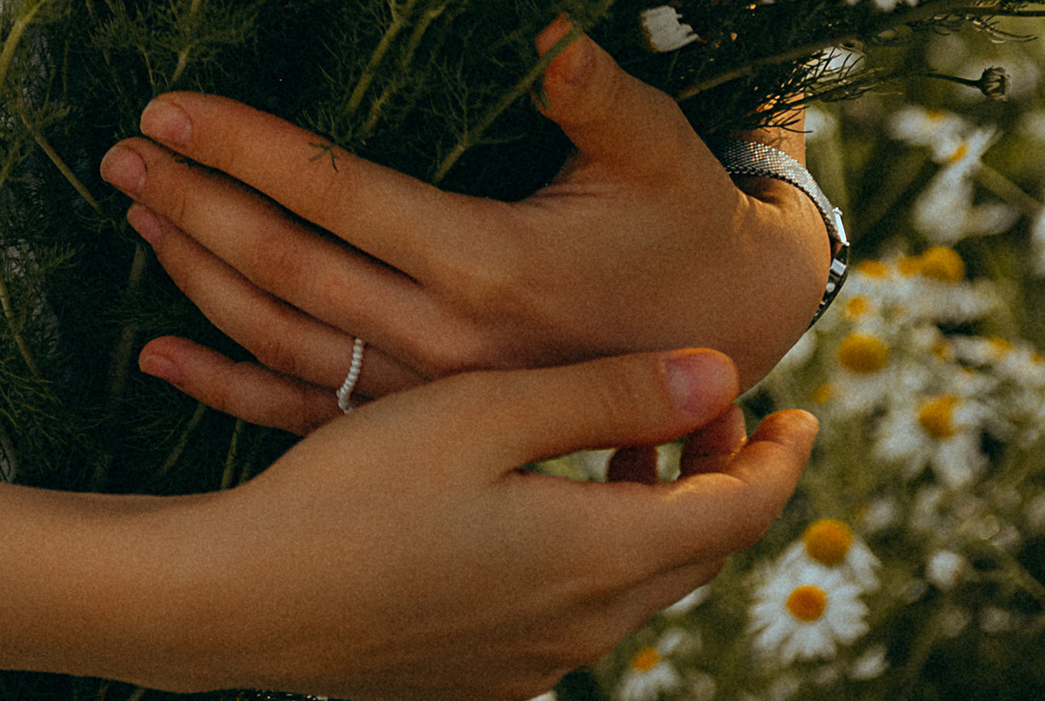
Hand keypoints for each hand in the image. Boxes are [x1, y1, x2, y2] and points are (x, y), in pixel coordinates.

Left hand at [99, 26, 831, 438]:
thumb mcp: (658, 147)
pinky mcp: (425, 429)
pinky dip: (226, 387)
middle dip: (194, 204)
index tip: (167, 106)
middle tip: (116, 152)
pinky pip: (309, 413)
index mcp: (491, 265)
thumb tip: (554, 34)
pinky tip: (159, 354)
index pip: (338, 195)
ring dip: (197, 276)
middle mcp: (448, 343)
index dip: (246, 147)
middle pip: (290, 268)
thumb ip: (599, 93)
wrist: (728, 346)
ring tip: (134, 214)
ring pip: (284, 339)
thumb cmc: (686, 217)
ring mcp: (430, 397)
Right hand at [139, 343, 816, 700]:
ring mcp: (533, 663)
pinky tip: (541, 500)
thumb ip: (609, 394)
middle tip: (709, 402)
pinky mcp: (483, 676)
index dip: (777, 457)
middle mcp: (585, 628)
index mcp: (600, 559)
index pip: (739, 513)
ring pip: (634, 581)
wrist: (247, 601)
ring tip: (629, 437)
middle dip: (719, 475)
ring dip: (653, 511)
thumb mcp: (487, 411)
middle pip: (696, 551)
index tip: (796, 406)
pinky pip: (574, 610)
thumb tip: (724, 374)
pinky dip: (593, 549)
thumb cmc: (359, 490)